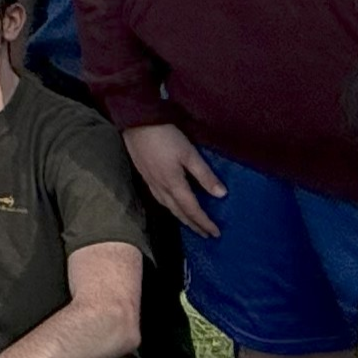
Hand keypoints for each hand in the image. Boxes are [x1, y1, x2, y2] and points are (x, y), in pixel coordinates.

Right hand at [123, 122, 225, 237]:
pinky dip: (170, 208)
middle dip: (194, 224)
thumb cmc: (165, 135)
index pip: (192, 209)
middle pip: (179, 212)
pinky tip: (172, 205)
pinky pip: (160, 200)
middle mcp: (161, 188)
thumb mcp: (189, 153)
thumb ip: (204, 175)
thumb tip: (221, 195)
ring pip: (168, 208)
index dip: (204, 222)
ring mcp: (151, 183)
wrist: (136, 123)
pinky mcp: (145, 176)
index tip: (215, 233)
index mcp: (174, 184)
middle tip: (206, 234)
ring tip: (191, 224)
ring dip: (181, 218)